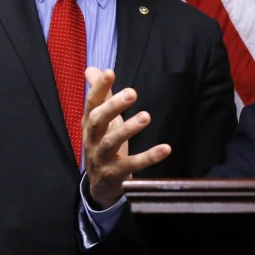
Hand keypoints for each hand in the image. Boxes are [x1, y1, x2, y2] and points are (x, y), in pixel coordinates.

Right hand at [82, 67, 170, 207]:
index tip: (110, 72)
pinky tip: (165, 148)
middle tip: (132, 93)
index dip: (99, 88)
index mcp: (89, 124)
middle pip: (97, 121)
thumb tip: (92, 69)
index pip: (92, 103)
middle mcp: (92, 139)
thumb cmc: (102, 145)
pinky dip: (149, 157)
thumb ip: (100, 96)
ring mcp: (102, 158)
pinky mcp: (116, 174)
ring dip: (129, 128)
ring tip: (146, 116)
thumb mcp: (100, 121)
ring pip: (112, 142)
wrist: (100, 185)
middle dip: (113, 106)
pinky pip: (133, 165)